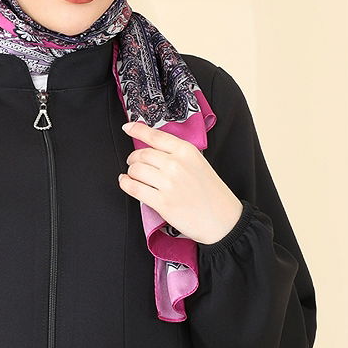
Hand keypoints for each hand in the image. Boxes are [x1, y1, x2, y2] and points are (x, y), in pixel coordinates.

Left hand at [118, 121, 242, 243]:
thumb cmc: (211, 193)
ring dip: (130, 172)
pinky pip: (134, 188)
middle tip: (133, 163)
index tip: (128, 127)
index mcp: (186, 151)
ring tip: (133, 176)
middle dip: (133, 158)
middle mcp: (176, 164)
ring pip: (135, 170)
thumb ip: (177, 155)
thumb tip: (153, 150)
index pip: (155, 136)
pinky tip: (126, 182)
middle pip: (141, 154)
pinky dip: (125, 183)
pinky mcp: (162, 202)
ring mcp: (168, 183)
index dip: (137, 130)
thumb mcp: (198, 163)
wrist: (222, 219)